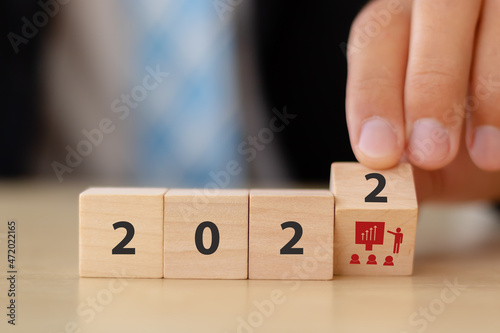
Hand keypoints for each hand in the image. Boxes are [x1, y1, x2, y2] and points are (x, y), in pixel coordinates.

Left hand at [346, 0, 499, 201]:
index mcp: (400, 22)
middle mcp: (447, 2)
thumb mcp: (424, 152)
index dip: (373, 96)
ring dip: (490, 93)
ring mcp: (497, 3)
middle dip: (433, 86)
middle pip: (439, 10)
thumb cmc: (458, 132)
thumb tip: (371, 192)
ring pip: (498, 20)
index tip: (379, 152)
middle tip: (432, 153)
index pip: (376, 38)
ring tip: (487, 157)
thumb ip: (400, 162)